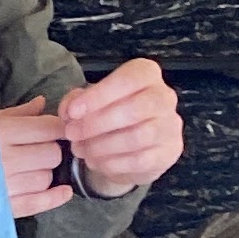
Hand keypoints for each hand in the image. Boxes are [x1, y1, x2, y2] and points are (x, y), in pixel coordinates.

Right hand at [0, 95, 73, 217]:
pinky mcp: (2, 207)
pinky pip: (37, 203)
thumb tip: (43, 103)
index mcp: (1, 132)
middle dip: (49, 151)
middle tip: (36, 151)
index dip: (56, 128)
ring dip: (43, 174)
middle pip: (52, 154)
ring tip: (26, 170)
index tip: (53, 130)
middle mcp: (5, 159)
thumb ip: (17, 113)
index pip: (49, 128)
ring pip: (46, 178)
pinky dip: (53, 198)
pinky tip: (63, 192)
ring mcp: (4, 186)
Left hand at [57, 55, 181, 198]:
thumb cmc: (111, 117)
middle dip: (96, 123)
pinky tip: (96, 161)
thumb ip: (75, 102)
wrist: (133, 149)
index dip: (98, 96)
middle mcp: (164, 97)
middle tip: (72, 134)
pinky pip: (140, 161)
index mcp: (147, 74)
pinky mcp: (168, 153)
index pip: (128, 79)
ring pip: (137, 137)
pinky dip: (112, 163)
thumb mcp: (89, 103)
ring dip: (101, 146)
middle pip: (134, 109)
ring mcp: (170, 126)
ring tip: (81, 149)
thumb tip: (68, 113)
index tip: (72, 112)